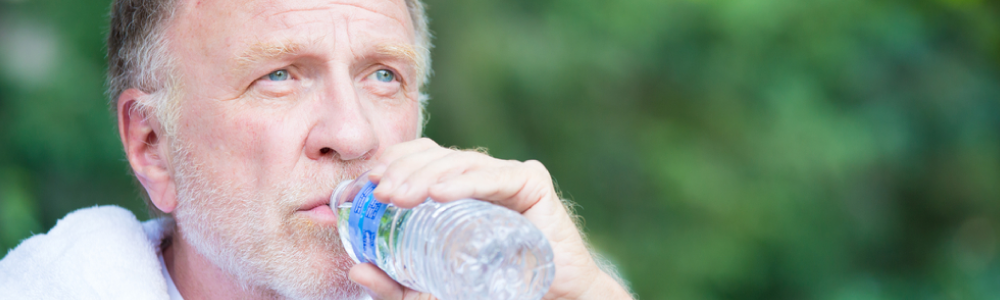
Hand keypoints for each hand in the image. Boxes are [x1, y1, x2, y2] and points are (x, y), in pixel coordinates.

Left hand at [347, 138, 631, 299]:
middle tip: (376, 194)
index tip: (358, 188)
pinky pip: (495, 176)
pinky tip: (439, 193)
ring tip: (397, 195)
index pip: (417, 160)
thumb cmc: (499, 290)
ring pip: (458, 162)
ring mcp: (507, 176)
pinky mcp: (532, 182)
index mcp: (457, 189)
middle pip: (434, 157)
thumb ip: (397, 286)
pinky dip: (465, 182)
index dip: (387, 165)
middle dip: (399, 170)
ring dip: (424, 176)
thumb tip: (357, 270)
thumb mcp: (434, 292)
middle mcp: (481, 176)